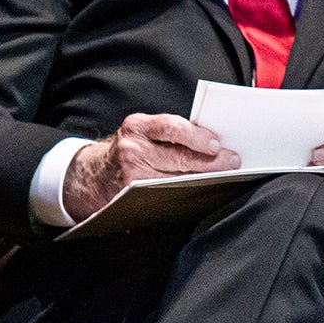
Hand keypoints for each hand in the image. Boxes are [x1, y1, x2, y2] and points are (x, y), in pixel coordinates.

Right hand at [63, 113, 239, 220]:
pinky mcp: (133, 196)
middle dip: (211, 161)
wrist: (91, 174)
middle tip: (232, 162)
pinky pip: (166, 195)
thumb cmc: (129, 149)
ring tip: (223, 176)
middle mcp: (131, 149)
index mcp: (136, 127)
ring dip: (204, 178)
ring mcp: (131, 175)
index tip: (216, 144)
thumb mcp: (143, 132)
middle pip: (179, 157)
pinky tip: (203, 191)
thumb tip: (213, 143)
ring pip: (177, 179)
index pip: (171, 128)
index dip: (196, 137)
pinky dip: (188, 193)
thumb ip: (171, 133)